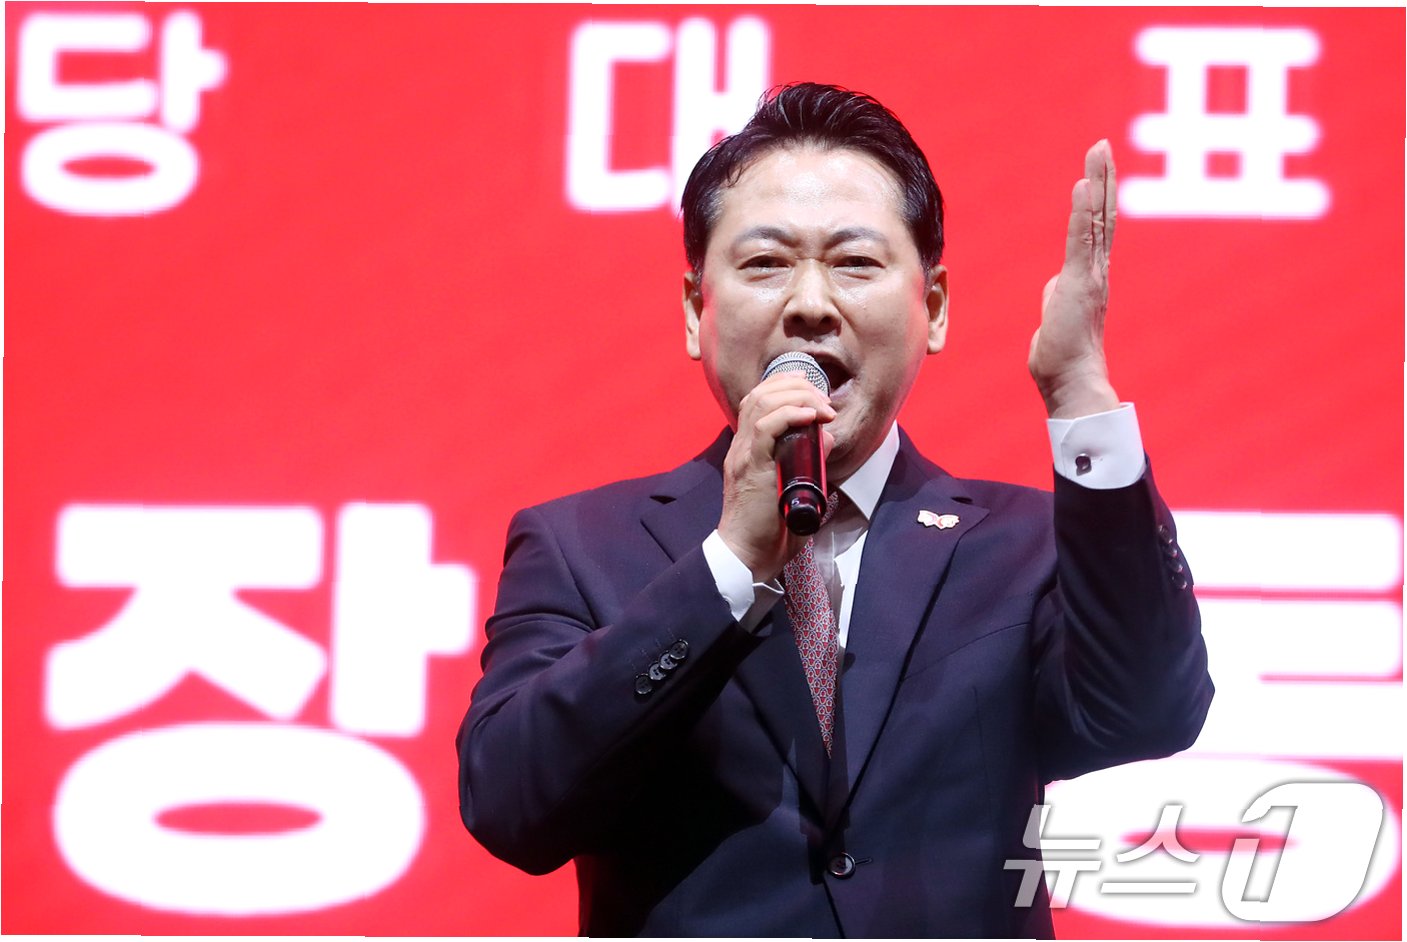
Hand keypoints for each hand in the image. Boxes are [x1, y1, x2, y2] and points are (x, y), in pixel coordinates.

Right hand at [718, 372, 834, 580]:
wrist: (748, 555)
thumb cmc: (770, 529)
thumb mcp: (793, 486)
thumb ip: (809, 461)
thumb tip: (826, 438)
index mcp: (748, 448)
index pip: (759, 399)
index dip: (787, 385)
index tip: (814, 393)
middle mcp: (742, 446)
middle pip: (761, 393)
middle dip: (797, 386)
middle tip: (824, 401)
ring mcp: (744, 454)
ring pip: (762, 402)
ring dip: (798, 397)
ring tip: (822, 408)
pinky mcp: (751, 467)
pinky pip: (765, 428)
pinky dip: (789, 415)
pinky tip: (810, 417)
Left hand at [1028, 140, 1120, 418]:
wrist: (1070, 381)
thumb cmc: (1063, 354)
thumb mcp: (1057, 314)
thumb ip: (1059, 294)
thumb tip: (1057, 286)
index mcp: (1090, 276)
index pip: (1094, 228)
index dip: (1097, 196)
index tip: (1096, 167)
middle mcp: (1097, 271)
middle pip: (1103, 215)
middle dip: (1103, 178)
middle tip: (1103, 146)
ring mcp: (1091, 276)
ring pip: (1096, 220)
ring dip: (1098, 184)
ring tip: (1098, 152)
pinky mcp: (1080, 284)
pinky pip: (1081, 240)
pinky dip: (1082, 211)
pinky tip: (1083, 186)